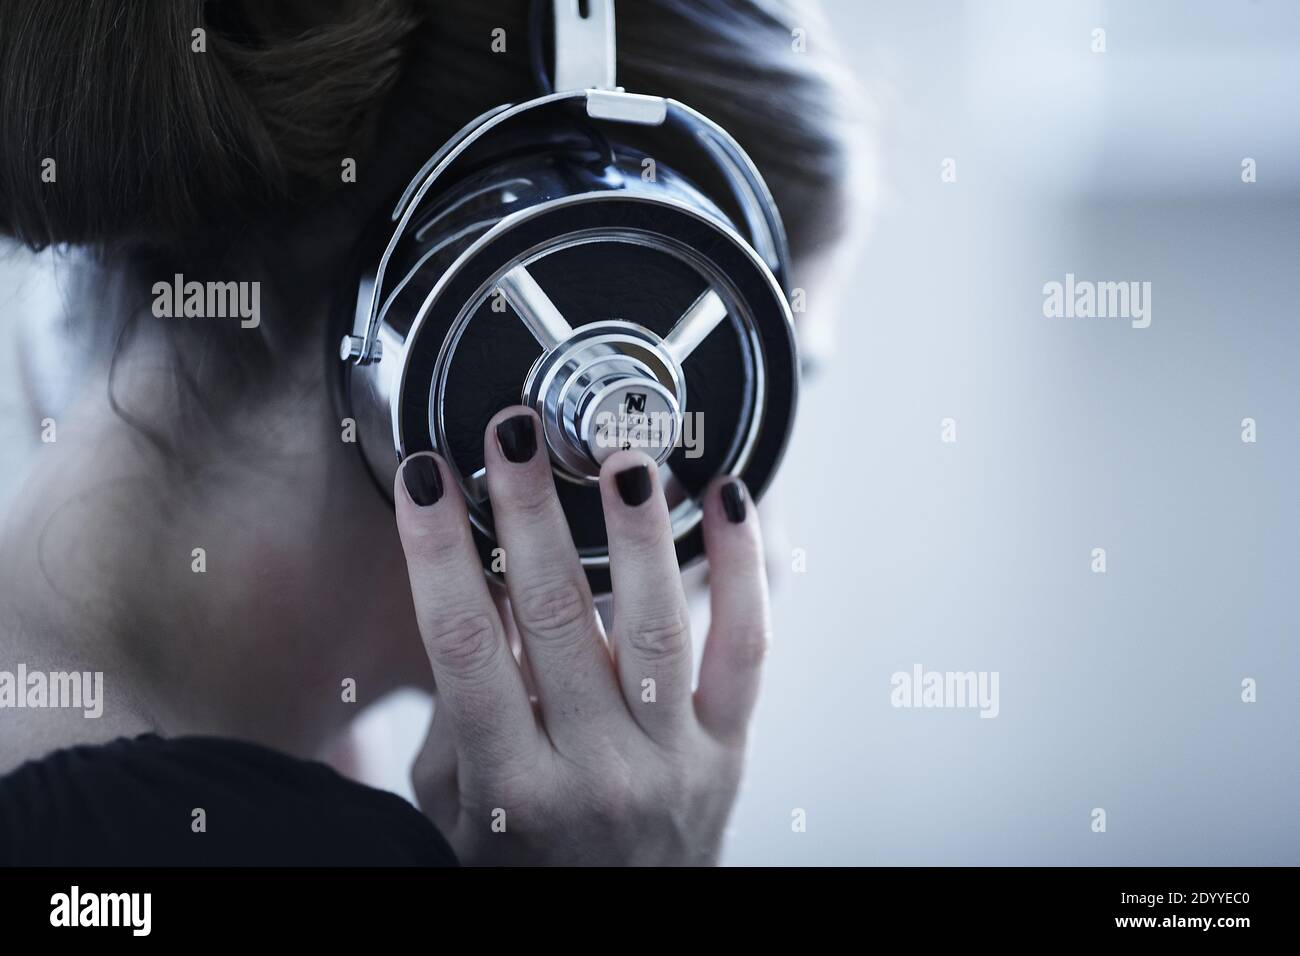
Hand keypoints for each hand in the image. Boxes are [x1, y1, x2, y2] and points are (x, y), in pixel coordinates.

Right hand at [393, 406, 769, 864]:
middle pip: (557, 618)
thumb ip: (459, 709)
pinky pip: (746, 647)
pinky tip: (727, 498)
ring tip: (617, 454)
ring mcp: (672, 760)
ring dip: (635, 528)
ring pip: (656, 622)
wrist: (614, 934)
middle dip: (529, 510)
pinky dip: (742, 568)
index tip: (426, 478)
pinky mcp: (729, 747)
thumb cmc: (520, 863)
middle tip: (513, 431)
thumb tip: (479, 588)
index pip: (463, 648)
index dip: (438, 553)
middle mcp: (597, 775)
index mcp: (513, 791)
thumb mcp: (457, 807)